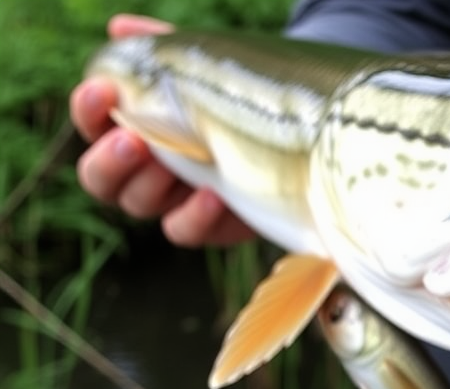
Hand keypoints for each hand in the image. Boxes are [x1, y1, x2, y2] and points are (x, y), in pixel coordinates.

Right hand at [71, 14, 253, 246]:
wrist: (288, 133)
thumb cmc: (231, 97)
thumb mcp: (202, 68)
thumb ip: (164, 48)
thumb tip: (122, 26)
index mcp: (129, 126)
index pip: (92, 123)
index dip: (89, 109)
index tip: (103, 89)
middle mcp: (140, 169)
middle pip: (99, 178)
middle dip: (110, 160)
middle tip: (132, 140)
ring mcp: (170, 199)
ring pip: (137, 203)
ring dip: (150, 185)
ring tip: (176, 163)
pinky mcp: (204, 224)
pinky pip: (183, 230)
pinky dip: (194, 216)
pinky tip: (214, 195)